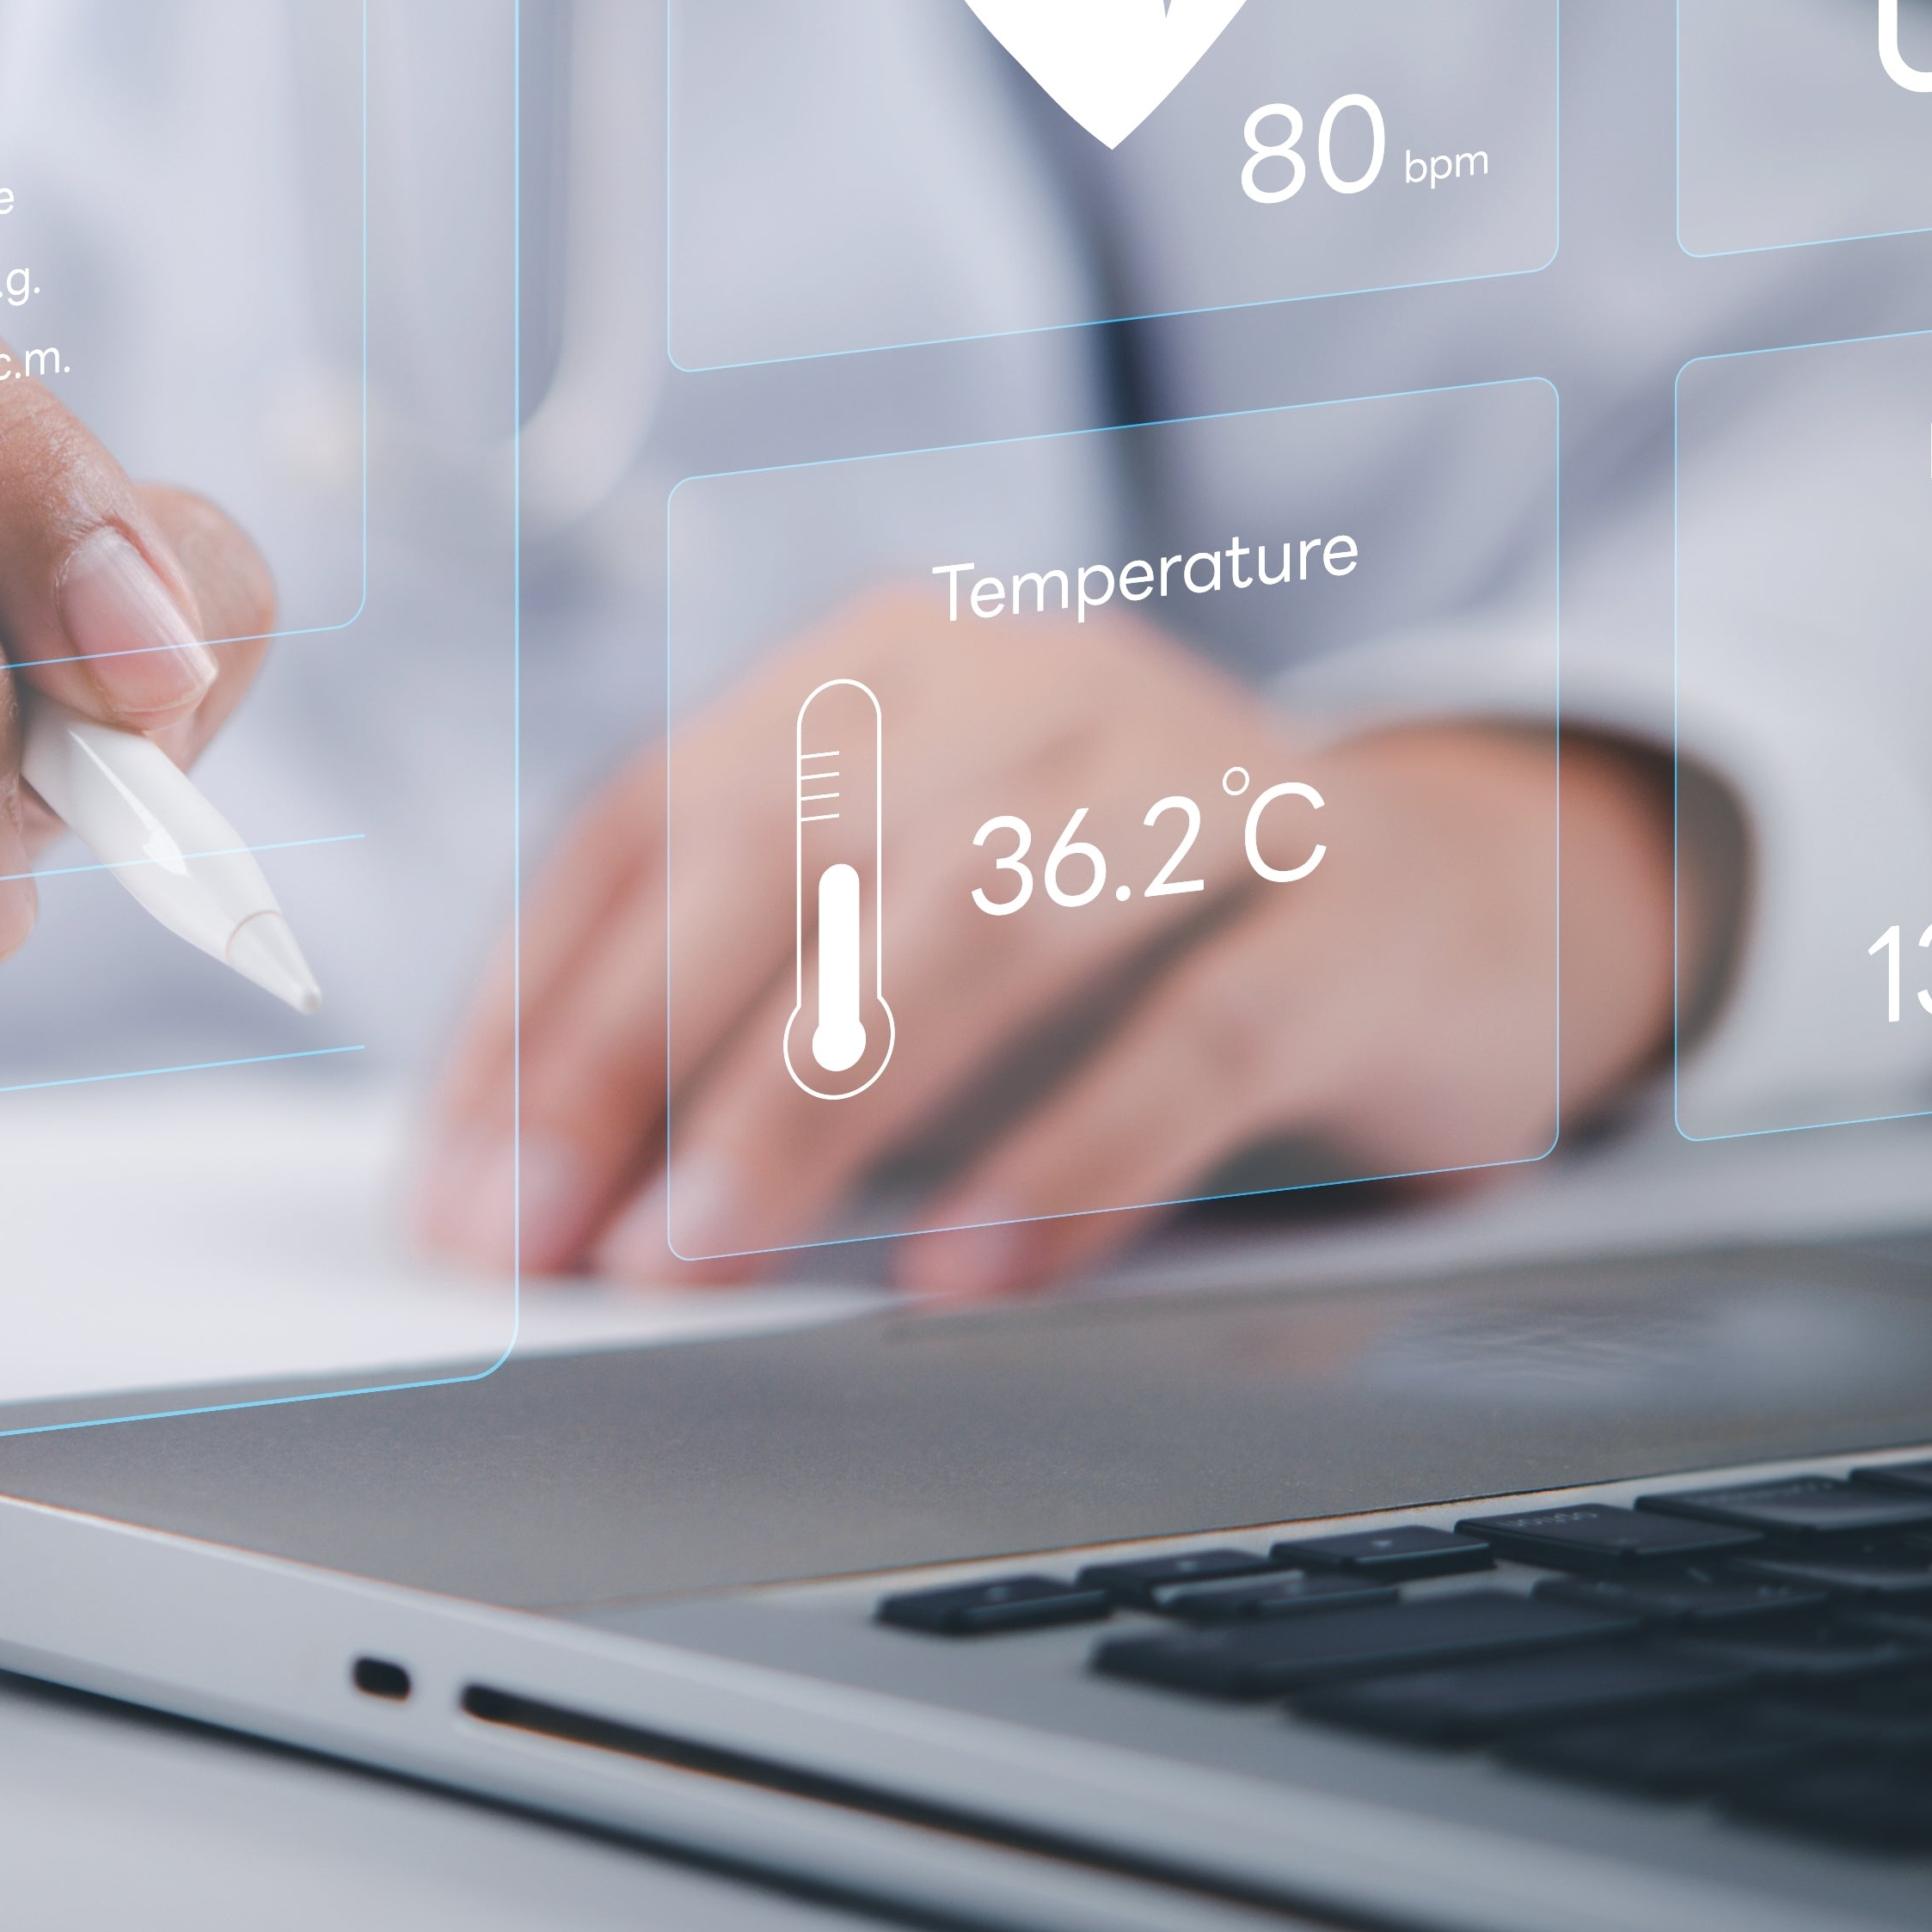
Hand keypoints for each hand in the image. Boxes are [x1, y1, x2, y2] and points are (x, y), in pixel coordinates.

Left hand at [414, 584, 1680, 1300]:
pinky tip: (965, 1271)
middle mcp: (1033, 679)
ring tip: (708, 1255)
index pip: (653, 816)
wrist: (1465, 899)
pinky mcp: (1350, 900)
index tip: (465, 1185)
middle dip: (637, 1061)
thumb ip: (743, 1007)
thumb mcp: (914, 930)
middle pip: (786, 853)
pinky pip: (1188, 1030)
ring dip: (813, 1105)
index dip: (540, 1006)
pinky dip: (1063, 1159)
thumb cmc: (1131, 938)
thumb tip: (527, 1190)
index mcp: (887, 660)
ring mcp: (1201, 772)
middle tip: (557, 1239)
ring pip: (968, 923)